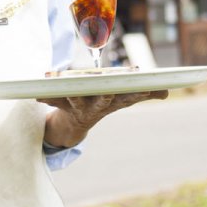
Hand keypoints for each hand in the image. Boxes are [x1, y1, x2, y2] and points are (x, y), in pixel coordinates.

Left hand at [41, 89, 167, 148]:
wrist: (74, 124)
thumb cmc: (102, 103)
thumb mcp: (123, 99)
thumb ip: (145, 93)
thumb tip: (167, 91)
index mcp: (113, 102)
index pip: (128, 97)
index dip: (136, 91)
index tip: (142, 82)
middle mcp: (97, 105)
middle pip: (104, 98)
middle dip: (106, 91)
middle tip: (108, 85)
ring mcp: (78, 106)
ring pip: (77, 98)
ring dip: (73, 92)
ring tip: (68, 83)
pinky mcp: (60, 104)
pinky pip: (53, 100)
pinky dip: (46, 97)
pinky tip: (39, 94)